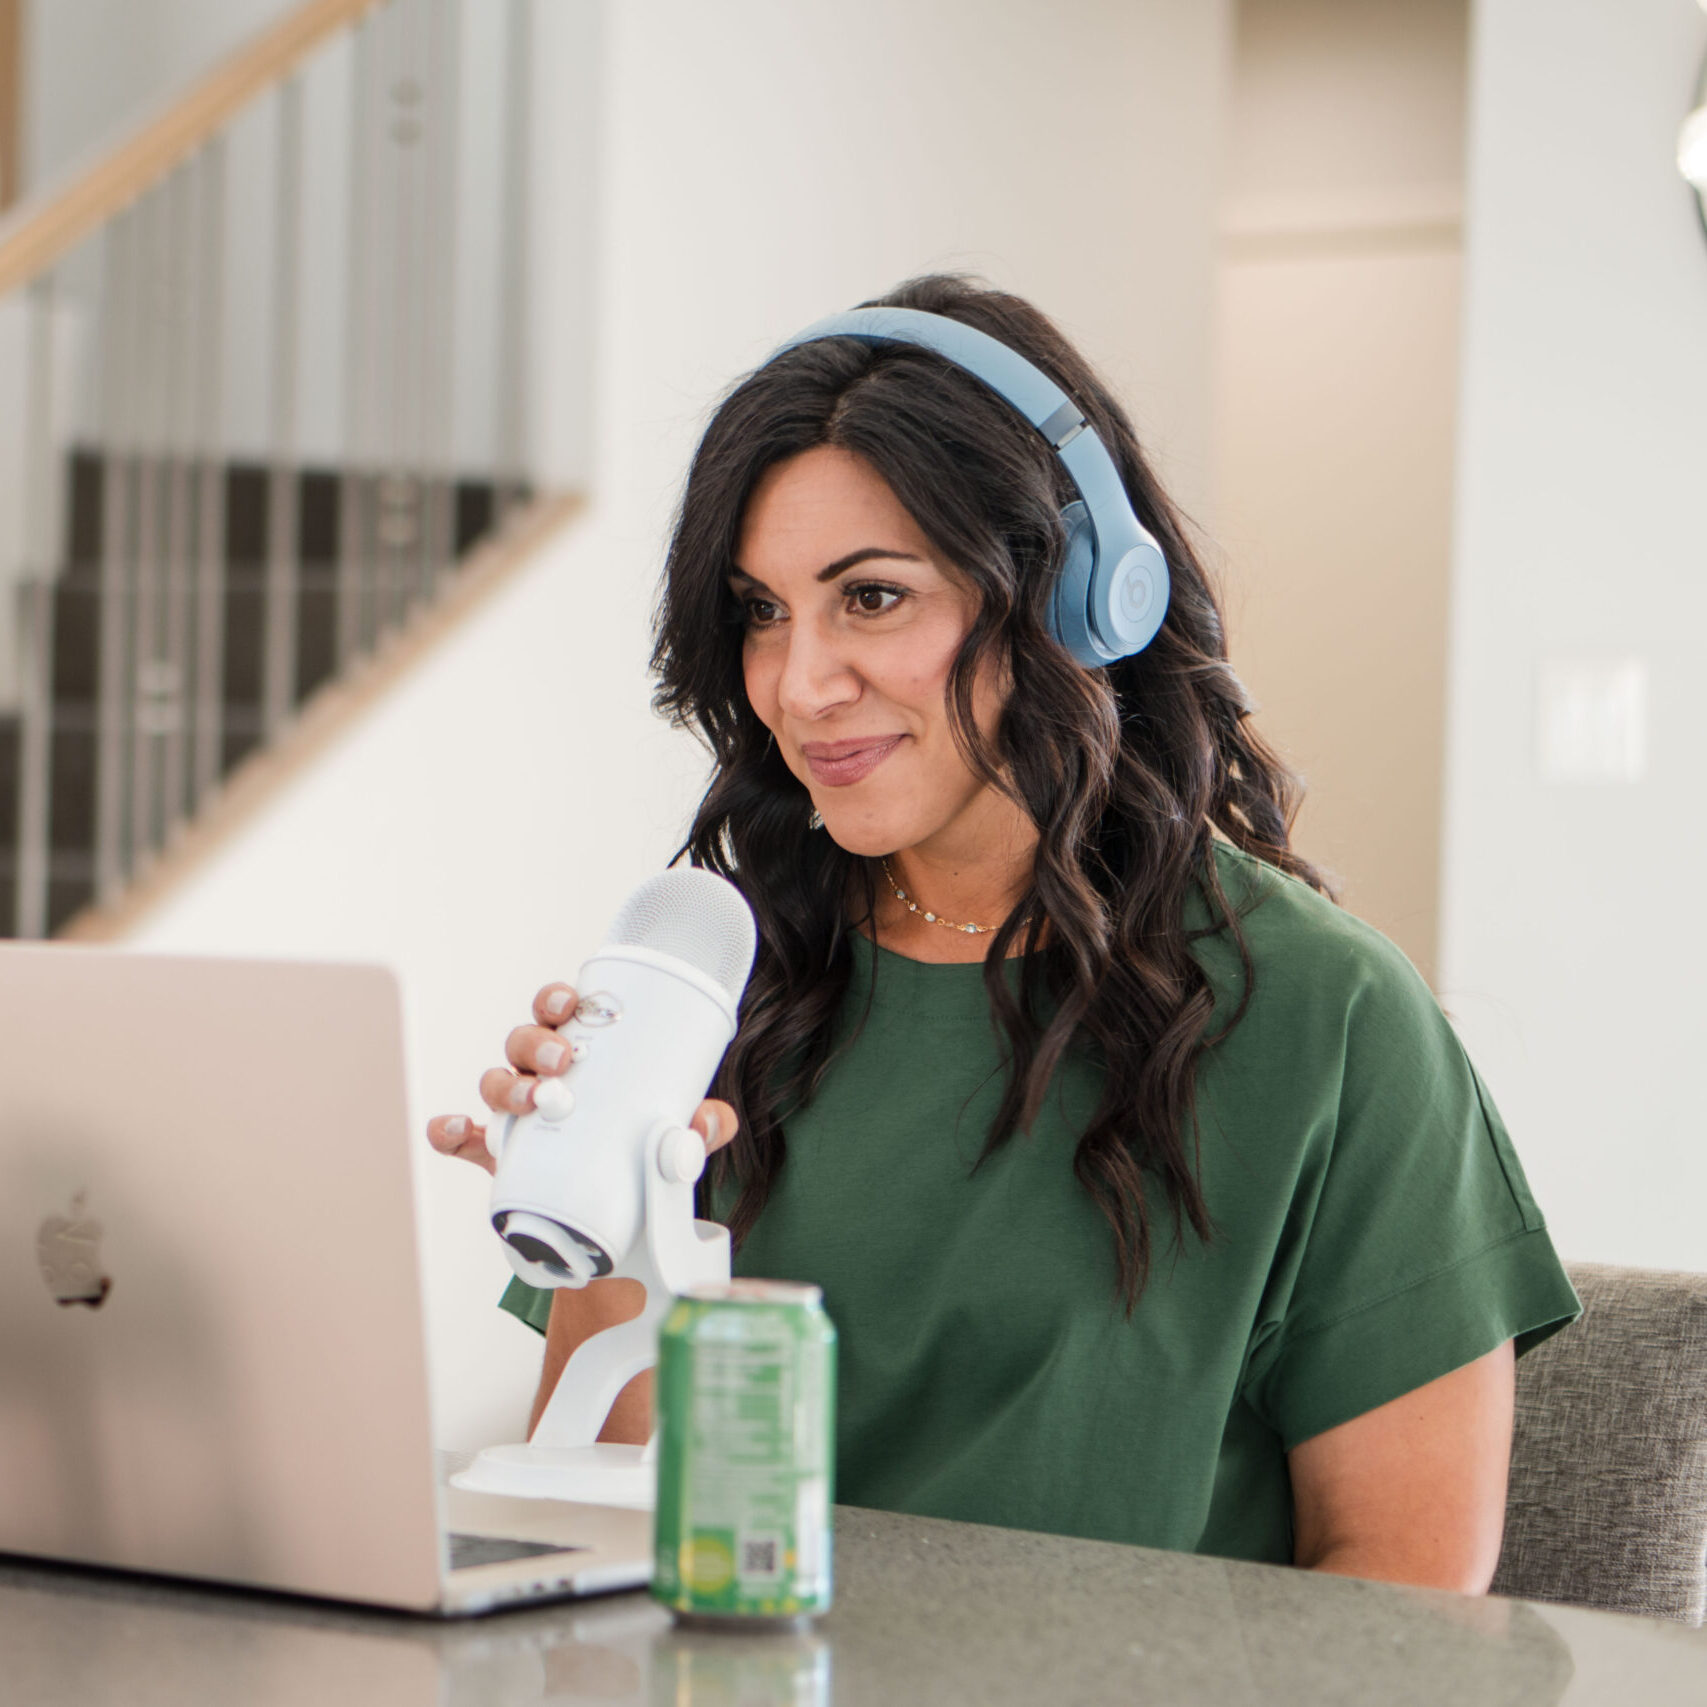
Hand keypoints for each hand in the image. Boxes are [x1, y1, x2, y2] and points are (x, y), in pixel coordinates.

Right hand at [425, 981, 739, 1175]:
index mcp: (581, 1057)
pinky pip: (462, 1139)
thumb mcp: (676, 1140)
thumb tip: (706, 1123)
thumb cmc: (639, 1156)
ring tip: (533, 1100)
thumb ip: (700, 1131)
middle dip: (537, 1044)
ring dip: (508, 1084)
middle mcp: (541, 1077)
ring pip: (495, 1083)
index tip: (569, 1002)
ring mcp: (515, 1117)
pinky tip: (453, 1130)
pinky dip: (451, 1132)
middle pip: (523, 1042)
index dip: (556, 999)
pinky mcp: (495, 1157)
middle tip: (561, 1061)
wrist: (616, 1221)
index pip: (560, 1014)